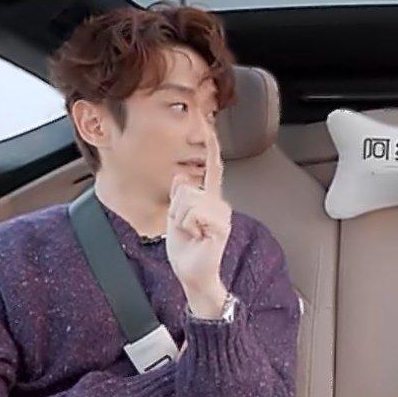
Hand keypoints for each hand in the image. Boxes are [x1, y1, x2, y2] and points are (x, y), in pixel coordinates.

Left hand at [167, 122, 231, 308]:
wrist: (192, 273)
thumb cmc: (186, 249)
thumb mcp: (175, 217)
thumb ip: (179, 196)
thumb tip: (180, 177)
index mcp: (209, 198)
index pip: (212, 167)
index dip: (212, 146)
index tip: (209, 123)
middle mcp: (218, 202)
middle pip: (186, 188)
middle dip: (176, 209)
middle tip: (185, 228)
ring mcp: (221, 213)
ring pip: (188, 199)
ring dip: (181, 219)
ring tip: (191, 233)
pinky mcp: (220, 225)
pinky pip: (193, 213)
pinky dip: (188, 226)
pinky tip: (197, 237)